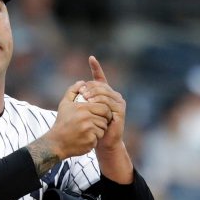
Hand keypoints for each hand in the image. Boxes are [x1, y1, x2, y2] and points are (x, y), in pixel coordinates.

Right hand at [46, 81, 110, 158]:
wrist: (57, 142)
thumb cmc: (62, 122)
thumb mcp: (65, 104)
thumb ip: (73, 91)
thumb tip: (83, 82)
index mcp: (82, 107)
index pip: (103, 106)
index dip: (105, 110)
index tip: (101, 113)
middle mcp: (85, 117)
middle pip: (106, 116)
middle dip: (105, 119)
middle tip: (100, 121)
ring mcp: (88, 129)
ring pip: (103, 127)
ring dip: (100, 129)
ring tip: (90, 130)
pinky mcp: (90, 140)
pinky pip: (100, 137)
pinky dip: (96, 138)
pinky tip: (87, 137)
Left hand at [79, 55, 133, 181]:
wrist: (103, 141)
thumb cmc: (93, 126)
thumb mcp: (86, 109)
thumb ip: (83, 97)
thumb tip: (78, 84)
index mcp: (106, 93)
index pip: (101, 78)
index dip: (96, 67)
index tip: (91, 58)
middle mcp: (114, 96)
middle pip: (100, 86)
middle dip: (90, 87)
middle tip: (81, 92)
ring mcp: (119, 103)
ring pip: (104, 93)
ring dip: (93, 95)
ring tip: (84, 98)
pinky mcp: (121, 111)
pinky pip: (108, 103)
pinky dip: (99, 103)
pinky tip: (92, 104)